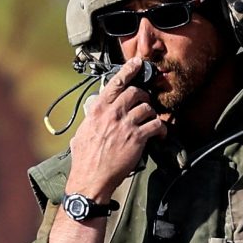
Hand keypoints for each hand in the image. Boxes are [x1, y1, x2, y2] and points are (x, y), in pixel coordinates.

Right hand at [64, 59, 167, 200]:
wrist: (90, 179)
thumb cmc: (85, 159)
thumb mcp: (81, 133)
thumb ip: (91, 118)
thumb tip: (92, 109)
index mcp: (97, 110)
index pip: (116, 83)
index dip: (129, 70)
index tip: (138, 62)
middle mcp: (112, 114)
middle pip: (136, 92)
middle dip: (143, 97)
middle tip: (144, 104)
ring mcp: (125, 125)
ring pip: (147, 108)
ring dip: (151, 114)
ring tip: (149, 123)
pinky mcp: (137, 138)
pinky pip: (156, 125)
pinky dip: (160, 129)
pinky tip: (159, 134)